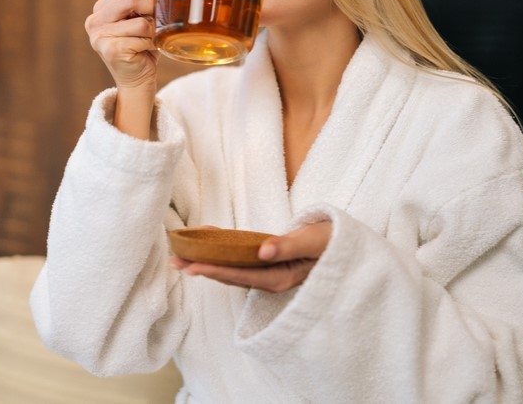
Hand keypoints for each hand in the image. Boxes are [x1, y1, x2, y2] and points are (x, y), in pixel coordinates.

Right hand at [85, 0, 157, 91]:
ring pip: (142, 21)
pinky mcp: (110, 49)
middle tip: (155, 24)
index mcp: (102, 7)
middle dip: (152, 9)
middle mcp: (95, 19)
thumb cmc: (143, 48)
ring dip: (154, 33)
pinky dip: (152, 45)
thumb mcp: (145, 18)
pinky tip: (145, 52)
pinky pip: (143, 38)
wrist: (137, 81)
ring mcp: (99, 35)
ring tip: (148, 42)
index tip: (153, 12)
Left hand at [171, 221, 331, 292]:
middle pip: (231, 276)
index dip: (215, 270)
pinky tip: (211, 243)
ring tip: (183, 257)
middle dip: (203, 269)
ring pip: (234, 270)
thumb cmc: (334, 243)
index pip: (241, 275)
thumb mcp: (315, 242)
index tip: (192, 266)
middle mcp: (272, 279)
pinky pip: (243, 261)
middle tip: (174, 262)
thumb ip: (290, 246)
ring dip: (209, 263)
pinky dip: (225, 252)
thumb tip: (263, 250)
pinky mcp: (272, 263)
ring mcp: (271, 272)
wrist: (348, 248)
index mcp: (280, 277)